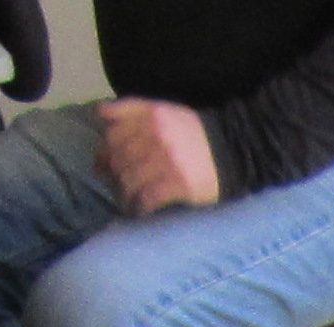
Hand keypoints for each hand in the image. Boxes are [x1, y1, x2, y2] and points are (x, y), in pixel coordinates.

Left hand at [98, 98, 220, 213]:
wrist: (234, 151)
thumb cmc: (195, 134)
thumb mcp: (164, 111)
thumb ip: (132, 109)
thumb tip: (99, 114)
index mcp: (150, 115)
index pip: (111, 133)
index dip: (104, 152)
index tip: (104, 165)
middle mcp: (155, 135)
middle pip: (117, 159)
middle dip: (112, 177)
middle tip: (115, 187)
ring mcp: (166, 161)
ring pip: (128, 181)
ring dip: (123, 195)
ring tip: (127, 201)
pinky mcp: (177, 184)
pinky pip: (146, 199)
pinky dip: (138, 208)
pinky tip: (140, 211)